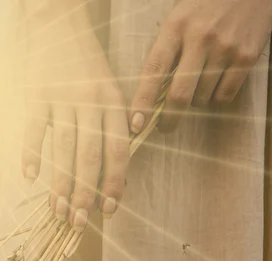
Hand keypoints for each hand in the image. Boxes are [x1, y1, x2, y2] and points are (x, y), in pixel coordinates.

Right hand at [21, 4, 129, 230]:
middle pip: (90, 157)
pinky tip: (29, 178)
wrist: (59, 24)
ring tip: (59, 212)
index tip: (109, 211)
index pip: (118, 152)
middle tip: (80, 223)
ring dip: (60, 184)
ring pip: (63, 149)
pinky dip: (31, 153)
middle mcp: (91, 103)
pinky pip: (33, 129)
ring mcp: (63, 99)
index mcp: (113, 104)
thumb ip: (117, 127)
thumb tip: (122, 170)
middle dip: (86, 194)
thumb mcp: (112, 90)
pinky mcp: (37, 95)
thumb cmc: (88, 66)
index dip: (114, 183)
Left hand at [130, 0, 271, 132]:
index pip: (154, 70)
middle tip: (164, 127)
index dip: (143, 101)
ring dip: (196, 101)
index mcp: (176, 26)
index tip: (135, 124)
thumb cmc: (207, 4)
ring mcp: (225, 48)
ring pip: (202, 99)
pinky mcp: (246, 57)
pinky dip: (216, 98)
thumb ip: (167, 49)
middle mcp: (200, 37)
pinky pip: (224, 96)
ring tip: (198, 84)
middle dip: (169, 119)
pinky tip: (216, 82)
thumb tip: (151, 93)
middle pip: (179, 95)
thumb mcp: (179, 17)